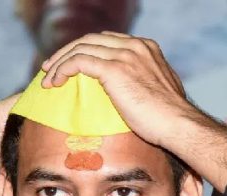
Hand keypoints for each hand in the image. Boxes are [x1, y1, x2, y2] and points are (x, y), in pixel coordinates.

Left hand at [41, 32, 226, 191]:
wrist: (178, 125)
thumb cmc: (169, 119)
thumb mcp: (157, 92)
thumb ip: (142, 82)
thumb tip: (129, 92)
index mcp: (145, 48)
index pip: (107, 40)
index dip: (85, 50)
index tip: (71, 65)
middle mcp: (135, 46)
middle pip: (90, 39)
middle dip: (67, 52)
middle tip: (51, 68)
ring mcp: (125, 55)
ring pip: (80, 48)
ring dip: (60, 61)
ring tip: (48, 78)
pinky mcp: (114, 69)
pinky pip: (78, 61)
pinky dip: (62, 70)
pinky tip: (54, 83)